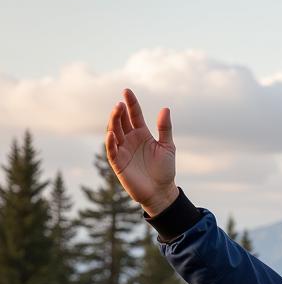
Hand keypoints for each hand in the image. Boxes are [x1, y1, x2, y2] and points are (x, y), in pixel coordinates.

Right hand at [105, 88, 177, 216]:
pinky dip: (110, 142)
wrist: (162, 192)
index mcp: (142, 134)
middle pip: (121, 121)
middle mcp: (130, 140)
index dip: (131, 103)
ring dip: (114, 121)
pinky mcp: (118, 163)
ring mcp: (123, 150)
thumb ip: (165, 129)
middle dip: (120, 111)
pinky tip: (112, 133)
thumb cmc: (165, 170)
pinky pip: (111, 150)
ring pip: (114, 132)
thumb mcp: (168, 147)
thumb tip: (165, 108)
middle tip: (121, 103)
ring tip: (117, 110)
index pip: (134, 115)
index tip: (127, 91)